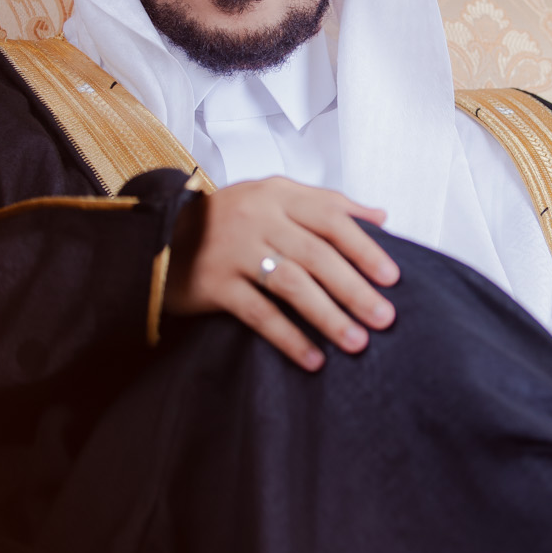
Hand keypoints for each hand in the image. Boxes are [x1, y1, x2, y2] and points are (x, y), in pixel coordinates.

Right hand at [164, 177, 398, 371]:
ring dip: (328, 315)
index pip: (331, 217)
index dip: (365, 248)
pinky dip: (288, 337)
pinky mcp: (213, 283)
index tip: (393, 277)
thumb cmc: (228, 220)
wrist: (158, 235)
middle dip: (354, 289)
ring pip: (291, 283)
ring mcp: (233, 250)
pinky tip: (313, 358)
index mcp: (278, 194)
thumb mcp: (274, 198)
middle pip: (316, 254)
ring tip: (356, 342)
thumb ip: (326, 205)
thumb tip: (380, 216)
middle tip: (384, 317)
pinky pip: (258, 313)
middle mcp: (257, 217)